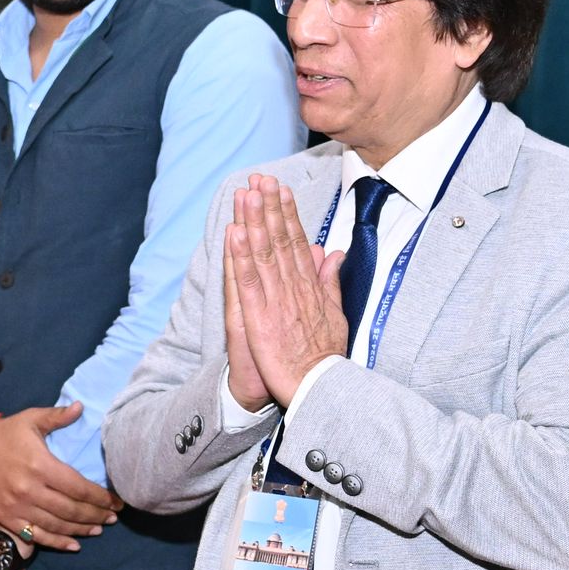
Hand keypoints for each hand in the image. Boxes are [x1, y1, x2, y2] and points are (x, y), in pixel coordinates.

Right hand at [0, 405, 115, 551]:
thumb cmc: (5, 432)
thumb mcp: (31, 419)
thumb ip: (58, 416)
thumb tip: (81, 407)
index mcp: (40, 465)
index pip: (78, 487)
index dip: (101, 498)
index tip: (116, 502)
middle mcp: (29, 489)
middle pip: (71, 510)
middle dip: (96, 515)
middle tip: (112, 518)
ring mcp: (16, 507)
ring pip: (56, 525)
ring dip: (81, 530)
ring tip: (98, 529)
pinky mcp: (6, 518)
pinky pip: (36, 536)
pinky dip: (57, 543)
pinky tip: (74, 545)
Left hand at [227, 176, 346, 408]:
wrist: (319, 390)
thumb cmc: (324, 358)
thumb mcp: (334, 315)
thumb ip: (330, 282)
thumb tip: (330, 253)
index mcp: (309, 287)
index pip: (296, 243)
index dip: (286, 214)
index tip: (280, 189)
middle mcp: (293, 288)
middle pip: (279, 241)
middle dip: (268, 208)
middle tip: (260, 179)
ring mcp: (275, 302)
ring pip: (262, 254)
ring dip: (253, 222)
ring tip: (246, 194)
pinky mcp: (258, 318)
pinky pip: (247, 282)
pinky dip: (240, 256)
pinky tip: (234, 233)